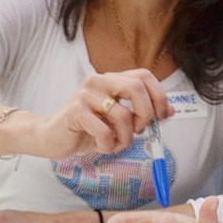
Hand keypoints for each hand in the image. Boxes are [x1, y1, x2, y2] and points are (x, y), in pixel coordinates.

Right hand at [29, 69, 172, 158]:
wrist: (52, 137)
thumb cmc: (87, 129)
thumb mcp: (118, 121)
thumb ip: (140, 113)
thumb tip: (170, 111)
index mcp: (112, 80)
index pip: (144, 76)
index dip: (159, 96)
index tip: (162, 116)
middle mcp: (99, 82)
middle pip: (137, 88)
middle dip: (145, 114)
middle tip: (139, 130)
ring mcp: (86, 94)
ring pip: (123, 115)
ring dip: (125, 138)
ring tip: (115, 143)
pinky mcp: (76, 110)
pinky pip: (105, 132)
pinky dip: (108, 146)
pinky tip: (100, 146)